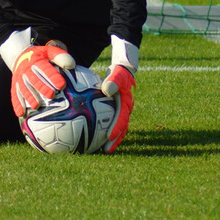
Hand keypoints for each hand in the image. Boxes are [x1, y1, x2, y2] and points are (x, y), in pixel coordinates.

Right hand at [0, 30, 75, 116]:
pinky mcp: (14, 85)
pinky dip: (17, 104)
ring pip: (23, 88)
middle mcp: (26, 70)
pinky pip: (15, 95)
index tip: (61, 85)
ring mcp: (19, 78)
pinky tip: (21, 113)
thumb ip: (60, 56)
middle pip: (34, 79)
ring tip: (36, 106)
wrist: (20, 55)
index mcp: (36, 60)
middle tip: (51, 95)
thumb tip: (71, 64)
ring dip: (29, 97)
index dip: (53, 76)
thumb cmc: (40, 56)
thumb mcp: (49, 51)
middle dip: (42, 87)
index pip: (44, 68)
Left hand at [101, 35, 138, 152]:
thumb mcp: (117, 74)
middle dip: (115, 139)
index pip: (122, 118)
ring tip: (100, 149)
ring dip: (111, 138)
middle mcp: (126, 109)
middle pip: (122, 127)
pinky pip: (110, 122)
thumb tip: (108, 90)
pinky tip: (93, 137)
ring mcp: (122, 111)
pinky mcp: (116, 111)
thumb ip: (113, 80)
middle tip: (106, 150)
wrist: (124, 69)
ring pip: (118, 127)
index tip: (109, 137)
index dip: (116, 128)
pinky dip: (104, 130)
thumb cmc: (118, 71)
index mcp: (126, 103)